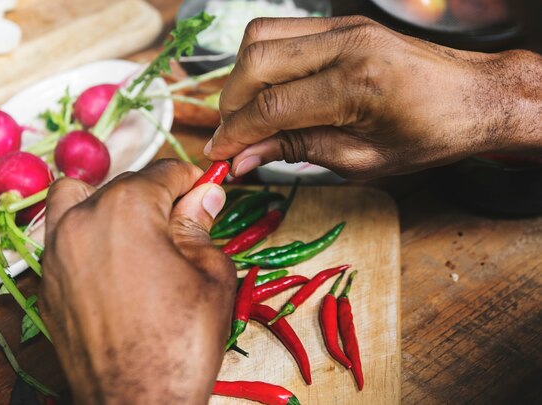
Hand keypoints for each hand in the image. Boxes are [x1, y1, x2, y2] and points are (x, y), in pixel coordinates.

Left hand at [39, 160, 234, 403]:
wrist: (137, 402)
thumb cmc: (181, 342)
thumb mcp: (211, 274)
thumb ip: (201, 225)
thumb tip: (204, 196)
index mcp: (127, 208)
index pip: (164, 172)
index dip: (192, 180)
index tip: (205, 190)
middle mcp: (82, 218)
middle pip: (125, 183)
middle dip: (158, 195)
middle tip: (184, 223)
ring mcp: (57, 250)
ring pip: (78, 197)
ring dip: (109, 201)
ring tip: (137, 231)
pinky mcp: (46, 281)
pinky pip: (63, 235)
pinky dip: (87, 232)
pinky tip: (114, 262)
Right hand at [205, 17, 541, 178]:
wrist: (472, 96)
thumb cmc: (427, 136)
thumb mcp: (362, 161)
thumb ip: (298, 152)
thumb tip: (246, 156)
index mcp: (357, 86)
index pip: (272, 107)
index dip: (237, 134)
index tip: (218, 155)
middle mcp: (346, 45)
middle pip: (257, 62)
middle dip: (231, 104)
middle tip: (230, 137)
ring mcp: (343, 26)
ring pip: (261, 36)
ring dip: (241, 77)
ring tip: (245, 114)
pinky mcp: (342, 22)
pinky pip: (282, 31)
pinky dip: (262, 60)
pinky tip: (267, 89)